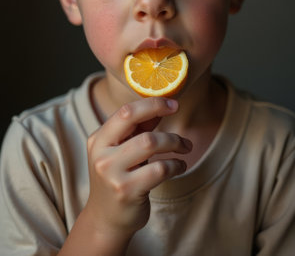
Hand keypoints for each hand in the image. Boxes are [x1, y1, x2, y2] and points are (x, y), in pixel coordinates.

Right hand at [84, 97, 191, 239]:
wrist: (106, 219)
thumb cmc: (118, 178)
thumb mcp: (122, 150)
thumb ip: (138, 129)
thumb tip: (162, 105)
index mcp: (98, 139)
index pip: (125, 111)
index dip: (151, 103)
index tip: (171, 102)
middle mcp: (101, 154)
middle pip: (134, 120)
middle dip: (159, 111)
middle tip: (178, 112)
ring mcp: (112, 173)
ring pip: (150, 142)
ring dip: (174, 141)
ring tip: (185, 147)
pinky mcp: (127, 191)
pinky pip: (160, 169)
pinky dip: (176, 164)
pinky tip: (179, 166)